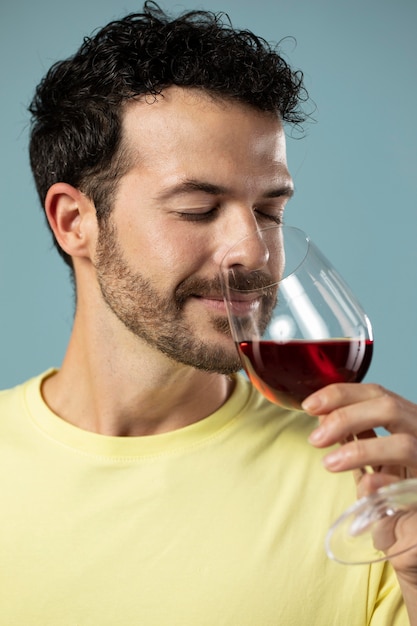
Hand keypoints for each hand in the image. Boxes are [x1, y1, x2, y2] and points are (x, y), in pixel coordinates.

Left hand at [304, 383, 416, 580]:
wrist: (416, 528)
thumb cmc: (396, 486)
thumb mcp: (373, 456)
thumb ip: (353, 435)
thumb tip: (321, 418)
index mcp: (406, 420)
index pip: (375, 392)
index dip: (341, 394)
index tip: (310, 405)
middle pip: (389, 408)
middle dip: (346, 417)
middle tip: (316, 438)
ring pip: (404, 445)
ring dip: (361, 450)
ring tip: (330, 464)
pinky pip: (411, 484)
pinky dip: (386, 482)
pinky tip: (366, 486)